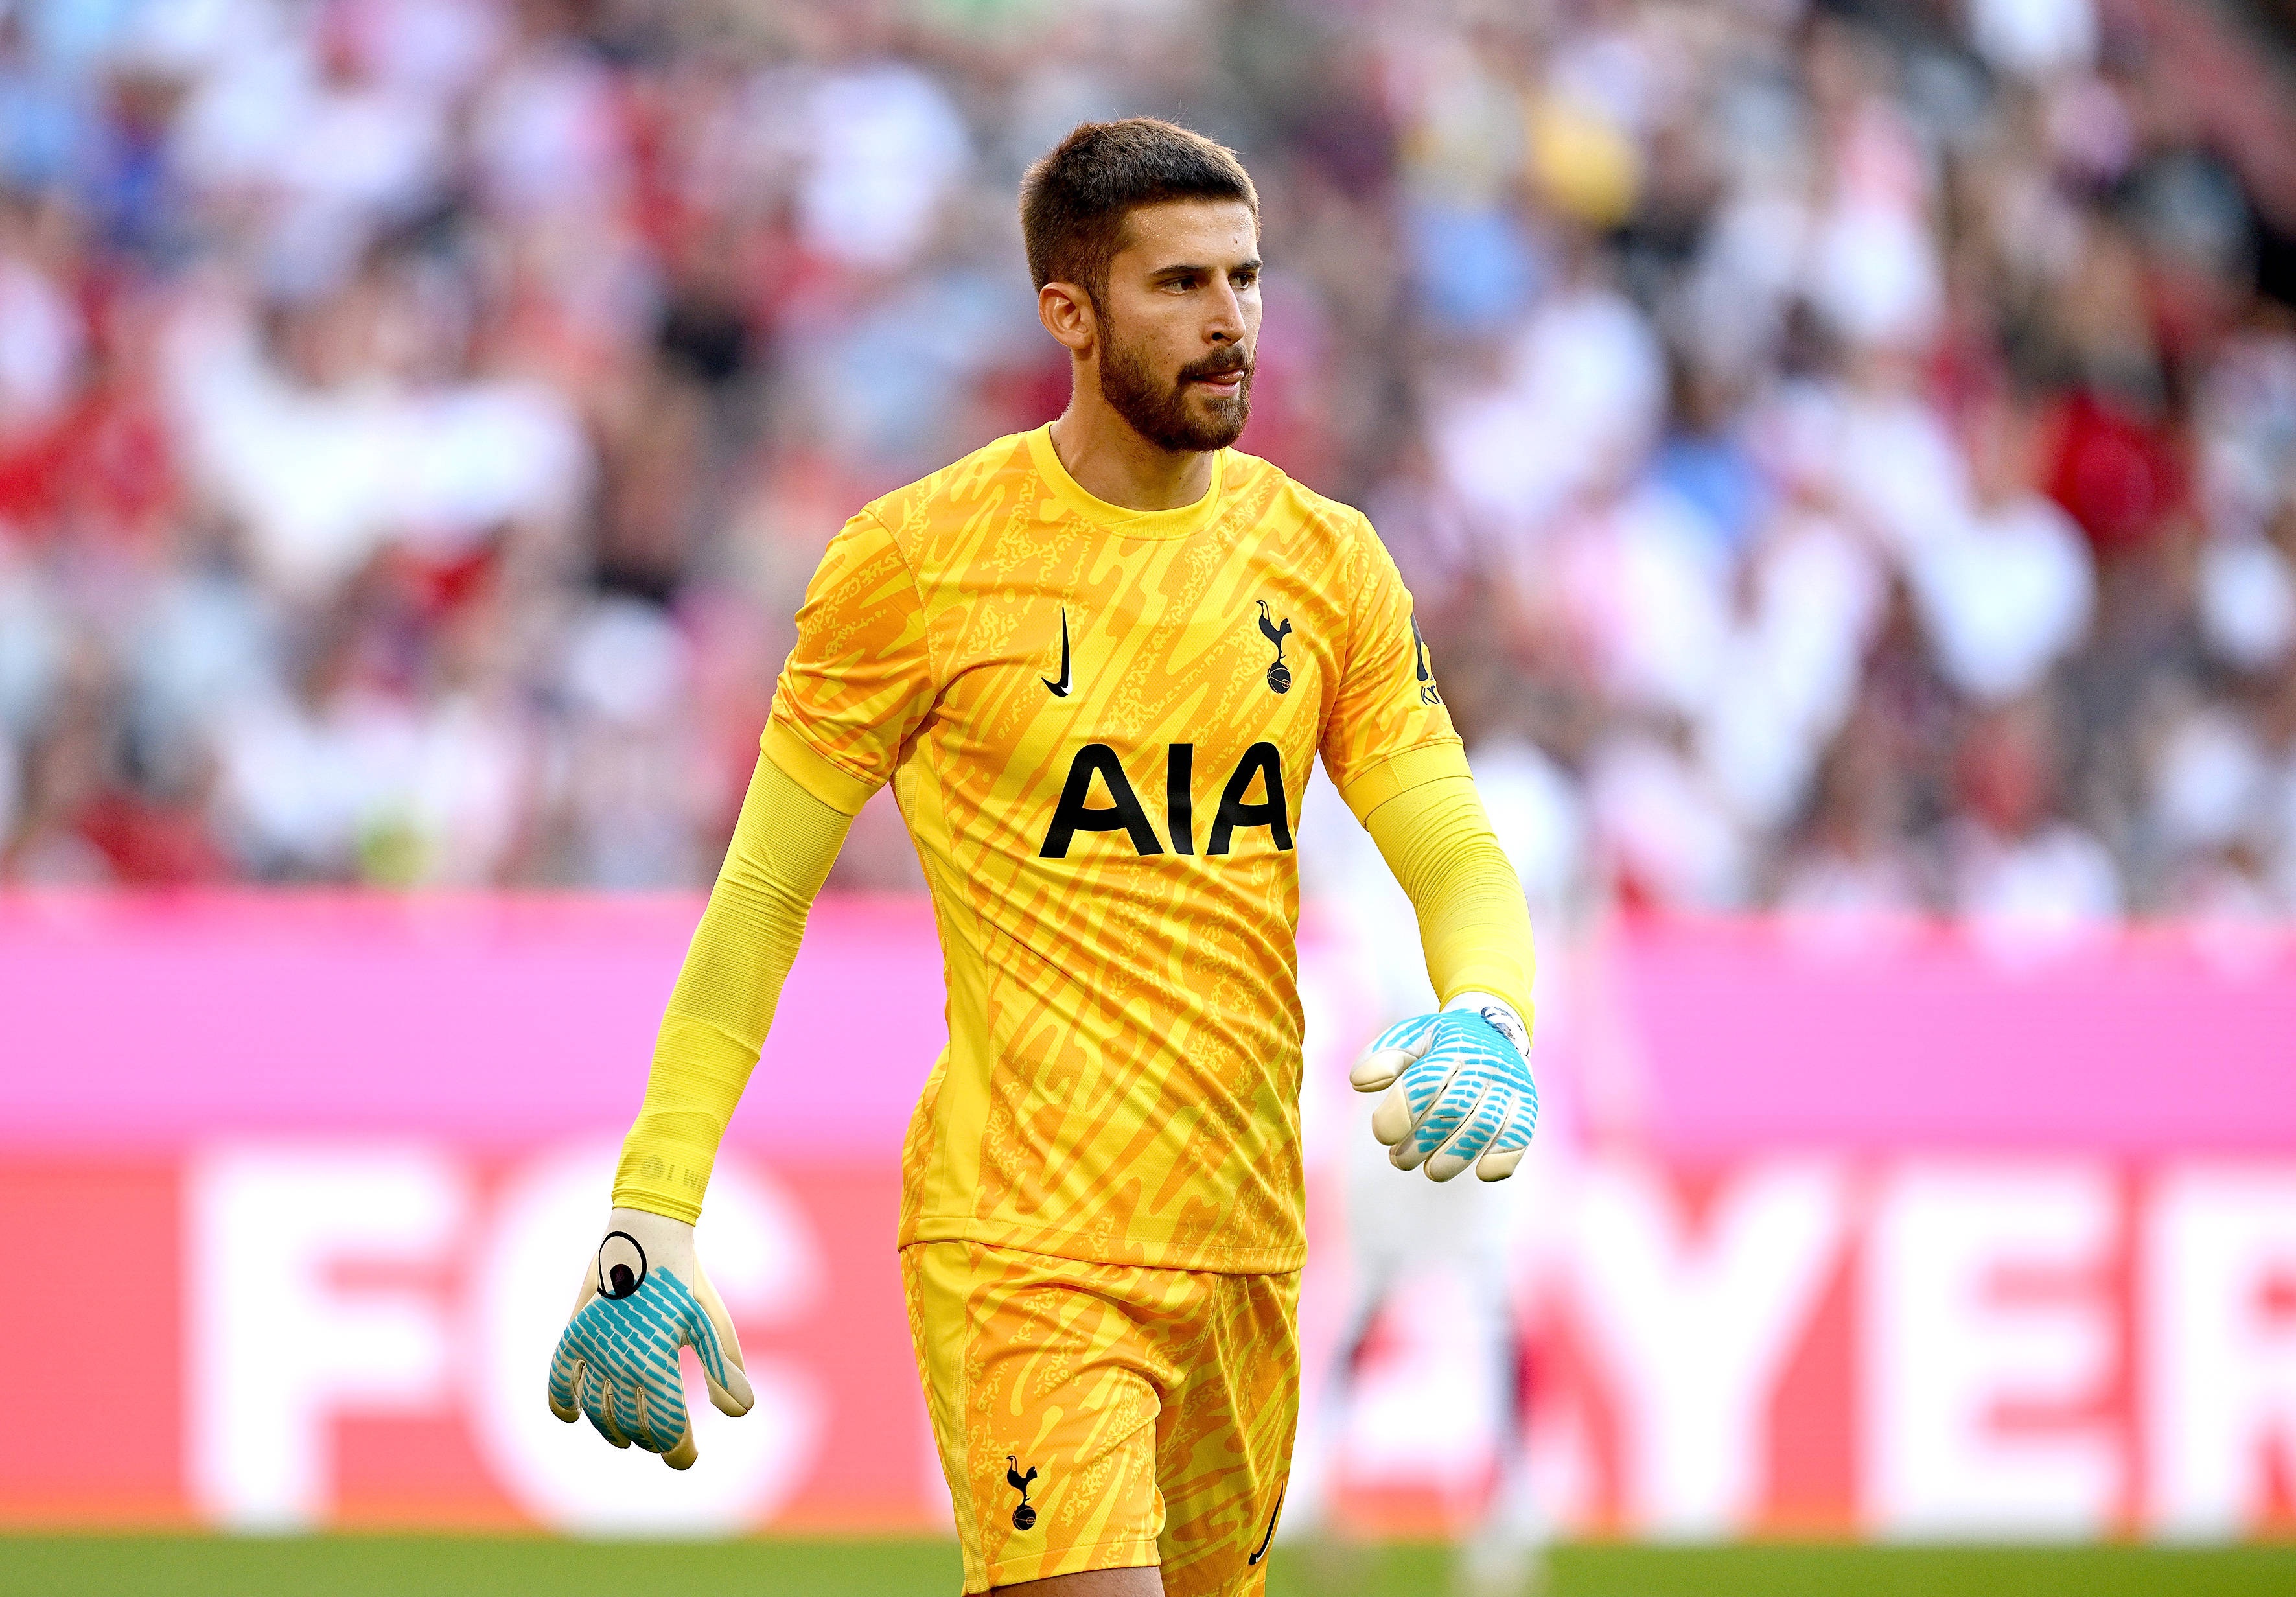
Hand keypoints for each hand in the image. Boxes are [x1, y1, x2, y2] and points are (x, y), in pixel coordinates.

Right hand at [547, 1207, 754, 1468]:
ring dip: (615, 1430)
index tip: (688, 1458)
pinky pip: (559, 1383)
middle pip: (634, 1428)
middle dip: (652, 1440)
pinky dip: (564, 1404)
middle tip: (664, 1440)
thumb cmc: (686, 1280)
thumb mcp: (711, 1323)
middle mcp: (620, 1365)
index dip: (680, 1453)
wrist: (647, 1231)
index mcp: (657, 1365)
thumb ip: (725, 1370)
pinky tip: (574, 1415)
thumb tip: (741, 1414)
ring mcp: (592, 1351)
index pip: (668, 1432)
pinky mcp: (573, 1335)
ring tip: (629, 1435)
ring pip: (598, 1413)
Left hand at [1349, 992, 1537, 1181]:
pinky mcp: (1527, 1105)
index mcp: (1451, 1045)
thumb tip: (1359, 1082)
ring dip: (1455, 1157)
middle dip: (1421, 1142)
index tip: (1383, 1135)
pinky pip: (1520, 1135)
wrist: (1497, 1026)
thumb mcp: (1410, 1037)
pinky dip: (1502, 1158)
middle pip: (1453, 1110)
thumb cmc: (1442, 1042)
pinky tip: (1481, 1172)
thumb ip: (1382, 1057)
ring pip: (1485, 1126)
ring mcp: (1509, 1084)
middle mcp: (1484, 1063)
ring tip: (1430, 1170)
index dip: (1401, 1114)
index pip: (1425, 1082)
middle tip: (1399, 1159)